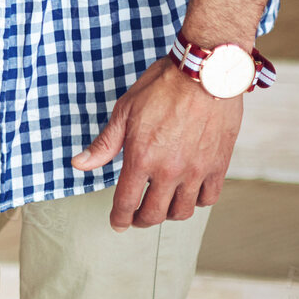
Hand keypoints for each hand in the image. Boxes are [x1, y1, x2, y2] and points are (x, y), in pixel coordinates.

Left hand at [71, 55, 243, 230]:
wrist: (204, 75)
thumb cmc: (161, 88)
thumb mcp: (124, 111)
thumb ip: (104, 144)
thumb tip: (79, 164)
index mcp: (141, 158)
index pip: (126, 201)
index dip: (119, 218)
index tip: (117, 224)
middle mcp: (169, 171)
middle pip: (154, 214)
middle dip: (141, 221)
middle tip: (136, 219)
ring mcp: (197, 171)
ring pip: (183, 211)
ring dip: (168, 214)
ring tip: (161, 207)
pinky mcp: (219, 166)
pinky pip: (209, 198)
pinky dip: (197, 202)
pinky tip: (188, 194)